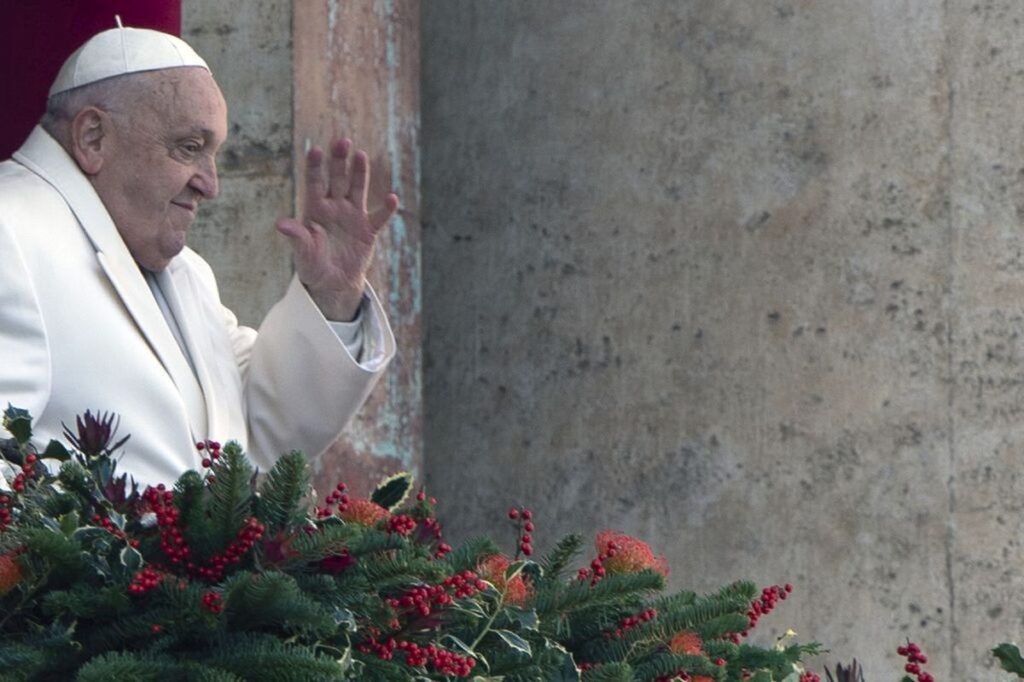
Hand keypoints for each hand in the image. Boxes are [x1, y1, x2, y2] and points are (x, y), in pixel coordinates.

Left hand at [276, 138, 398, 320]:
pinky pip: (380, 217)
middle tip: (342, 141)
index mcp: (315, 210)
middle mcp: (335, 208)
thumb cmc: (312, 266)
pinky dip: (387, 209)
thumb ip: (296, 236)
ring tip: (361, 155)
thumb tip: (280, 224)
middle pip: (338, 179)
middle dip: (339, 161)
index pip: (315, 183)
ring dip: (360, 173)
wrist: (332, 283)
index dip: (316, 167)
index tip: (316, 150)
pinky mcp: (369, 231)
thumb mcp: (302, 253)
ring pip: (358, 189)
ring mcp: (353, 216)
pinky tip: (392, 198)